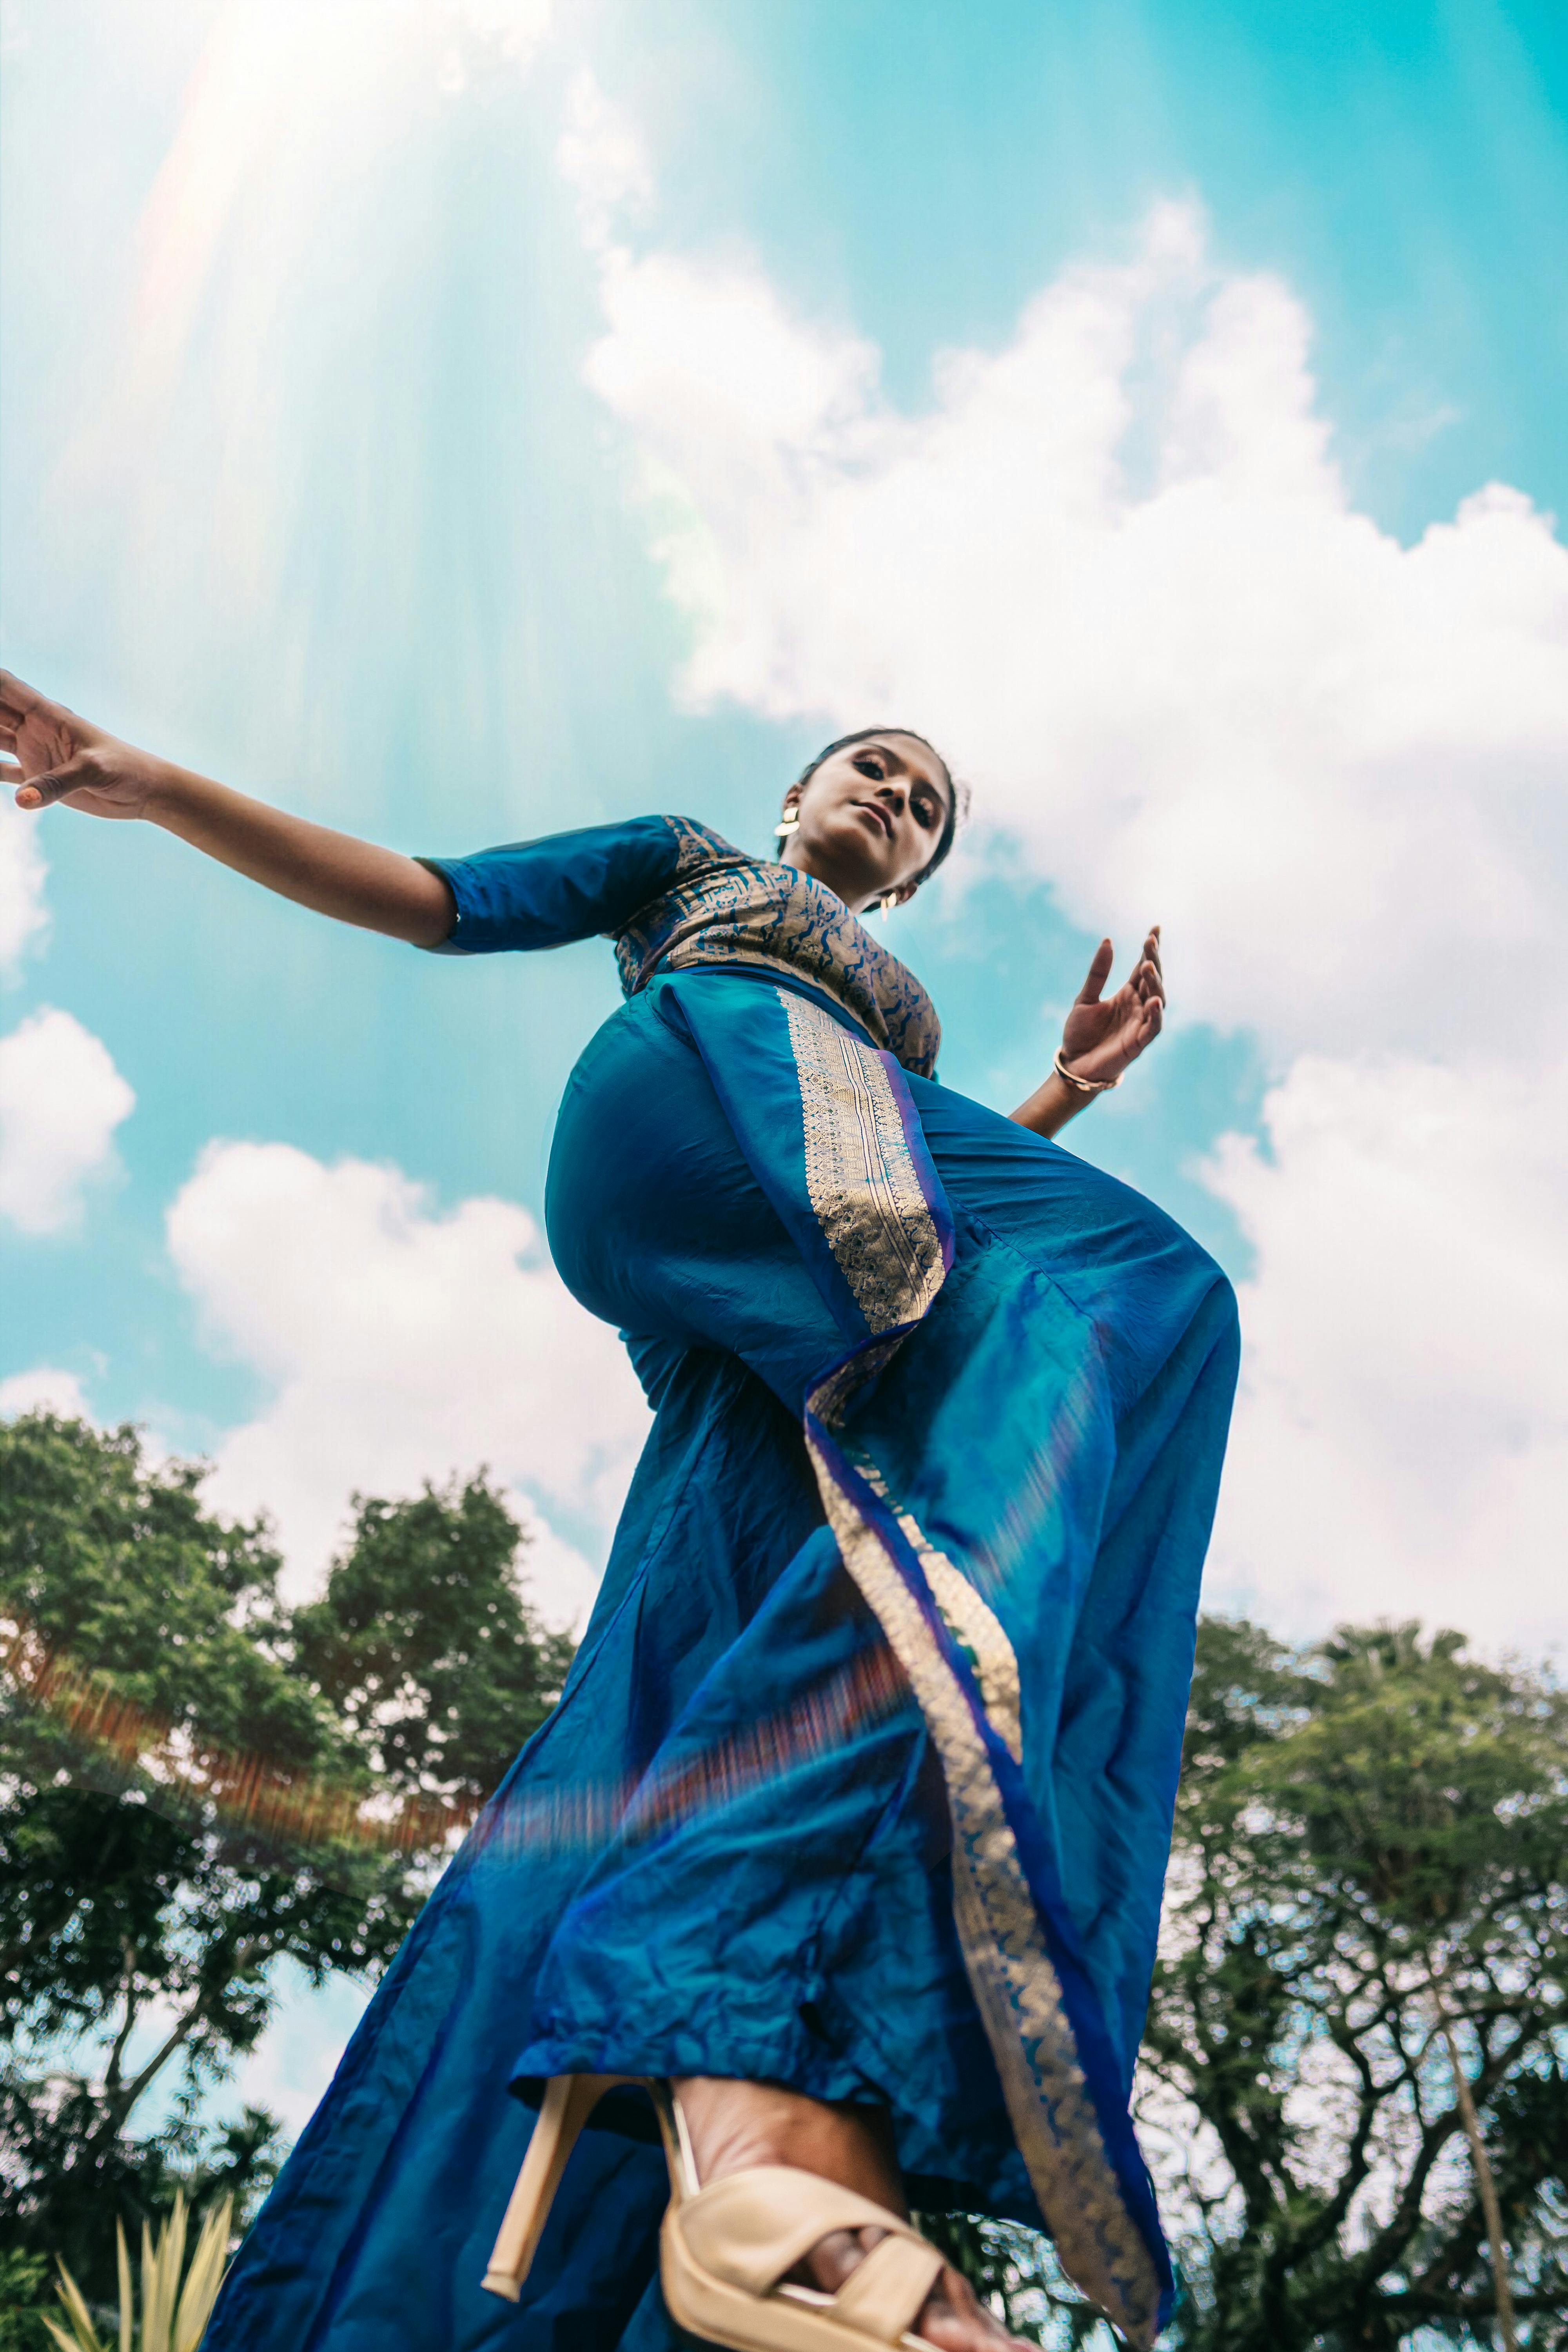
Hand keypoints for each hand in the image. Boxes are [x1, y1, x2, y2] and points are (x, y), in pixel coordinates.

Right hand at [2, 669, 165, 819]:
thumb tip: (23, 801)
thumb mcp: (93, 772)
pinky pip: (3, 770)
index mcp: (47, 715)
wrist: (145, 791)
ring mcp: (34, 752)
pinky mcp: (39, 777)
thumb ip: (57, 784)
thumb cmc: (126, 770)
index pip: (5, 686)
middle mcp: (35, 729)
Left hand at [1058, 927, 1163, 1086]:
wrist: (1073, 1064)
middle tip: (1149, 941)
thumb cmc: (1080, 1033)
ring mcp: (1140, 1023)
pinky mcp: (1139, 1042)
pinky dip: (1156, 1015)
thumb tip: (1107, 940)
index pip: (1143, 967)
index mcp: (1127, 993)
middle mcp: (1138, 1006)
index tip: (1155, 929)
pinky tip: (1153, 1001)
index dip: (1150, 949)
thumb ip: (1098, 973)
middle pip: (1152, 980)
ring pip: (1157, 1000)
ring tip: (1147, 966)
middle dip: (1153, 960)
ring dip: (1155, 983)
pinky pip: (1153, 1027)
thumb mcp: (1085, 998)